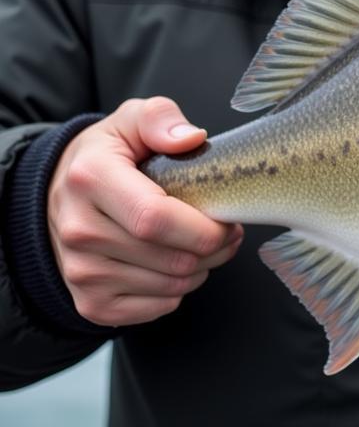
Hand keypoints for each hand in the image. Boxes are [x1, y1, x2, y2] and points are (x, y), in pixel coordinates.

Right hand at [47, 97, 242, 326]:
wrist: (61, 193)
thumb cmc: (109, 154)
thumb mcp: (130, 120)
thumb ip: (160, 118)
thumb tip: (191, 138)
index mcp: (92, 179)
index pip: (154, 218)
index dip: (203, 226)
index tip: (227, 218)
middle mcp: (80, 231)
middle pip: (171, 258)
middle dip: (215, 248)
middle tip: (229, 231)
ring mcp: (81, 272)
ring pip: (169, 287)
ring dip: (203, 269)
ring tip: (207, 244)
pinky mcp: (90, 302)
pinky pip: (156, 308)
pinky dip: (179, 290)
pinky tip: (178, 263)